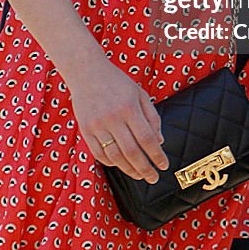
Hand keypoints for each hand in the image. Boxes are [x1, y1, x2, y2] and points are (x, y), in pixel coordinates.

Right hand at [67, 53, 168, 183]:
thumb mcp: (139, 93)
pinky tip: (121, 165)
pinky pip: (99, 154)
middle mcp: (113, 118)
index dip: (157, 156)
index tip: (164, 166)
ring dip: (129, 170)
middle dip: (145, 169)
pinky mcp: (85, 130)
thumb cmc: (117, 82)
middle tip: (154, 178)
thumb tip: (159, 142)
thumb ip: (152, 117)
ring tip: (140, 175)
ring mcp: (97, 125)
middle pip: (132, 152)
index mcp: (130, 108)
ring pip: (115, 156)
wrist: (86, 71)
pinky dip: (111, 163)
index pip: (147, 139)